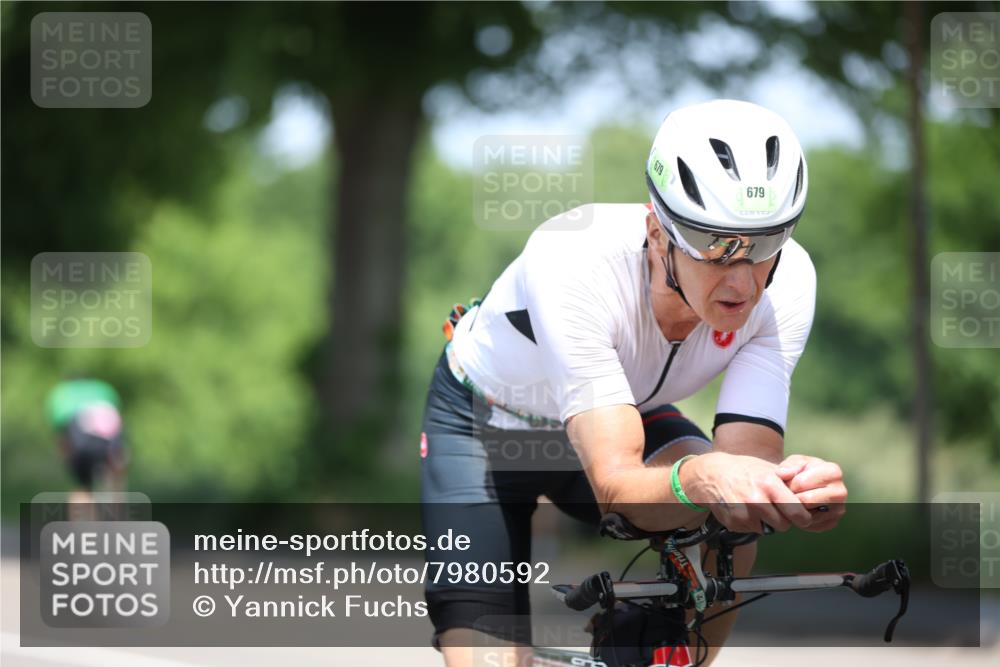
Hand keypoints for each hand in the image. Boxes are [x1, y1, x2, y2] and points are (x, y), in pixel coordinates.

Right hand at [681, 452, 813, 533]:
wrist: (711, 474)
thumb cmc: (743, 470)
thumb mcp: (767, 469)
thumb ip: (789, 481)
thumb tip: (810, 490)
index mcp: (769, 484)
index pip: (798, 513)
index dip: (803, 517)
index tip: (802, 516)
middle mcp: (757, 500)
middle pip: (784, 525)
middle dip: (783, 519)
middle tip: (775, 508)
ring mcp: (744, 513)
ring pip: (767, 529)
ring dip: (766, 522)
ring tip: (757, 506)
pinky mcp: (734, 523)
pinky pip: (751, 530)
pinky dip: (751, 523)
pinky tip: (743, 509)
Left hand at [777, 454, 847, 531]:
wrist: (805, 486)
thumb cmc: (800, 471)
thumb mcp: (793, 462)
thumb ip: (788, 466)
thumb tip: (782, 474)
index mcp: (833, 472)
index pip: (801, 483)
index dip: (789, 484)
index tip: (789, 482)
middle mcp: (841, 491)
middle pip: (806, 501)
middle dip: (793, 498)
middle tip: (790, 494)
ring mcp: (839, 509)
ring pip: (807, 515)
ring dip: (796, 510)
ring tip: (796, 500)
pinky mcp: (832, 523)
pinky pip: (810, 525)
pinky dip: (801, 520)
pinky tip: (801, 510)